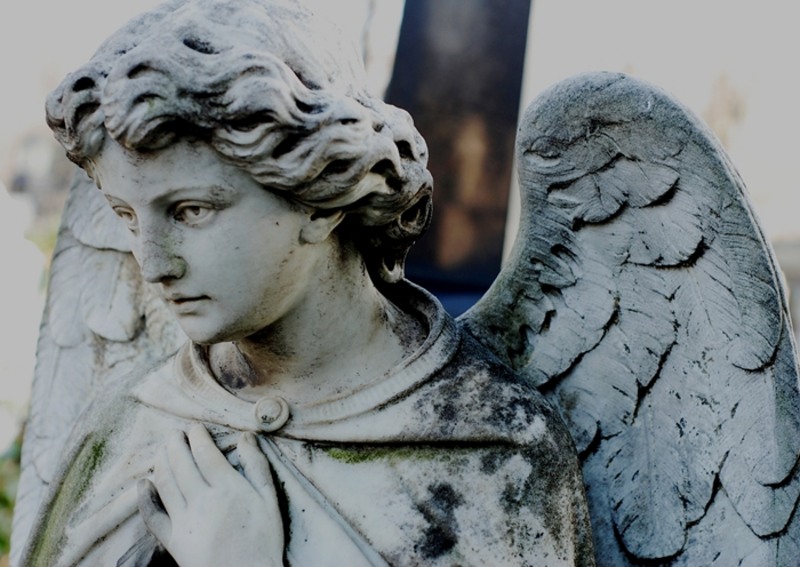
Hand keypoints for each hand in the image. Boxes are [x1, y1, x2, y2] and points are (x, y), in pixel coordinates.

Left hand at [137, 424, 283, 566]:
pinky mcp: (174, 541)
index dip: (197, 436)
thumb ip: (258, 467)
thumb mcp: (270, 501)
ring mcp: (184, 521)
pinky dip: (145, 498)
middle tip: (174, 433)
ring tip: (162, 449)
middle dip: (175, 443)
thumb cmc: (263, 541)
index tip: (195, 427)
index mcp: (228, 488)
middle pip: (181, 464)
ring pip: (166, 483)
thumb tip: (247, 437)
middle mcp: (202, 501)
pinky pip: (153, 516)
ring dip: (161, 462)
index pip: (205, 453)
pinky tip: (143, 484)